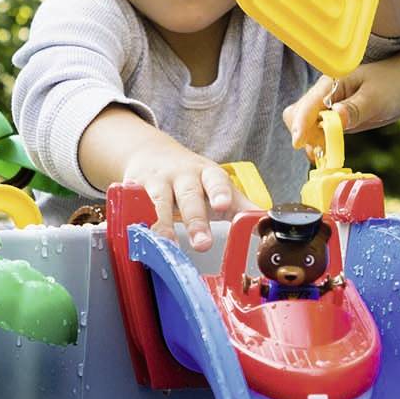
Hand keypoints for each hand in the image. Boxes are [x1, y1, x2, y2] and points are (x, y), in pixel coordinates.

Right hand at [120, 140, 236, 251]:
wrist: (152, 154)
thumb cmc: (192, 178)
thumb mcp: (217, 186)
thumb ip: (241, 206)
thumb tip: (266, 223)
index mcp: (207, 174)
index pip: (216, 181)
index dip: (219, 192)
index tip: (223, 206)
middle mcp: (182, 176)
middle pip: (189, 195)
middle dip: (196, 220)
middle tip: (202, 244)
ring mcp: (157, 182)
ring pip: (159, 201)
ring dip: (163, 223)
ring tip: (168, 244)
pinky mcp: (133, 189)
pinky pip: (133, 206)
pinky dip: (134, 220)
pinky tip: (137, 235)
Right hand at [286, 51, 399, 144]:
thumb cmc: (393, 83)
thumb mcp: (376, 98)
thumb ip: (355, 109)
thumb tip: (335, 117)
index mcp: (331, 83)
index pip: (307, 105)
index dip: (301, 125)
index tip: (300, 143)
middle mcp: (325, 94)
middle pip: (298, 115)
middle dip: (303, 134)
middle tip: (319, 151)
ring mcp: (328, 106)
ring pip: (305, 125)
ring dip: (310, 141)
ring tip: (325, 154)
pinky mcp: (335, 117)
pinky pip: (318, 131)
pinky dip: (319, 143)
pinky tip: (329, 151)